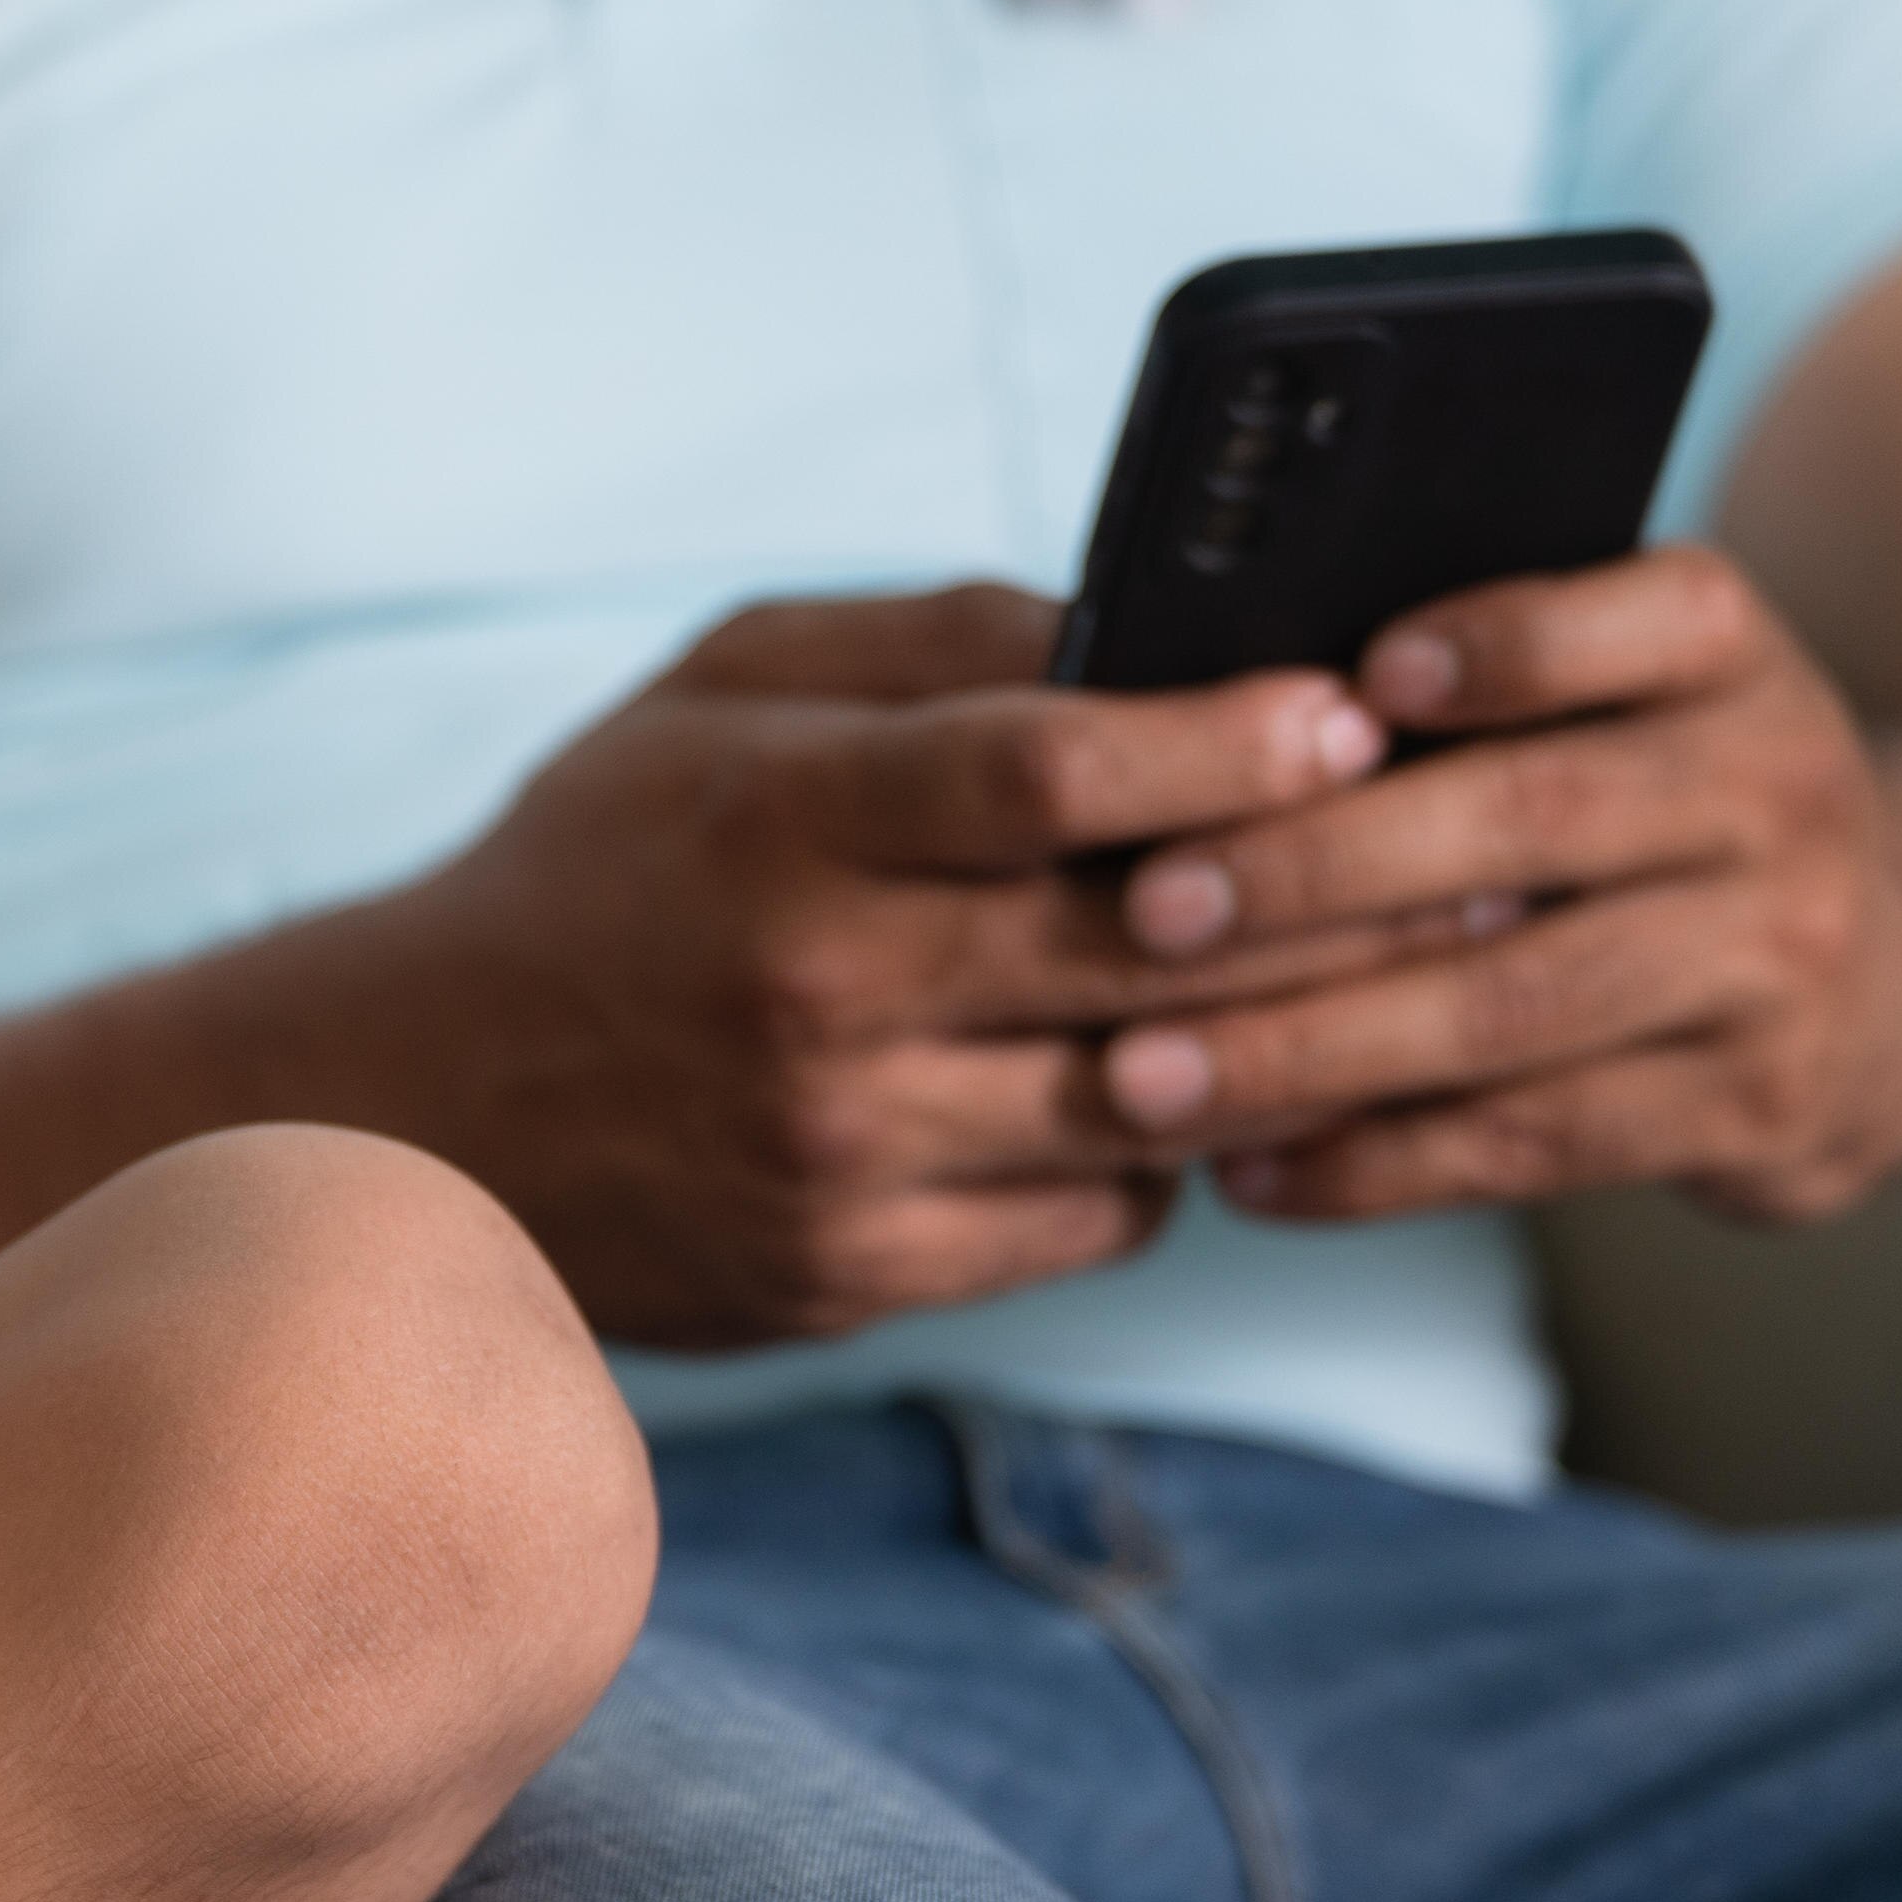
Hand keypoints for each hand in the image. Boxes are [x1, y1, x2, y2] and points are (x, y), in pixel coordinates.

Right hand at [343, 588, 1486, 1344]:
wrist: (413, 1111)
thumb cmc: (594, 867)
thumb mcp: (714, 694)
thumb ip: (928, 647)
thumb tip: (1151, 626)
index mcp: (780, 821)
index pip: (1046, 771)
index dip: (1228, 740)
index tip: (1356, 712)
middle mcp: (814, 998)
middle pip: (1143, 946)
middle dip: (1339, 892)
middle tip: (1488, 841)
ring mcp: (837, 1155)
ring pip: (1149, 1102)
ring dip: (1294, 1038)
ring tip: (1413, 969)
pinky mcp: (850, 1276)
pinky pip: (1094, 1219)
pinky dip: (1170, 1149)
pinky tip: (1205, 1083)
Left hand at [1091, 547, 1901, 1222]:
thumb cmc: (1668, 818)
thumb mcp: (1636, 705)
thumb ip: (1484, 695)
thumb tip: (1213, 720)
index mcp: (1731, 658)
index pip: (1635, 621)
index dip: (1501, 648)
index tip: (1346, 682)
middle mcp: (1779, 789)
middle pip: (1531, 821)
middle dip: (1317, 870)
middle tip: (1146, 912)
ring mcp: (1779, 957)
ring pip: (1513, 1007)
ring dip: (1309, 1049)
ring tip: (1147, 1079)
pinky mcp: (1754, 1107)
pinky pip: (1533, 1141)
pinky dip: (1373, 1164)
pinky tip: (1248, 1172)